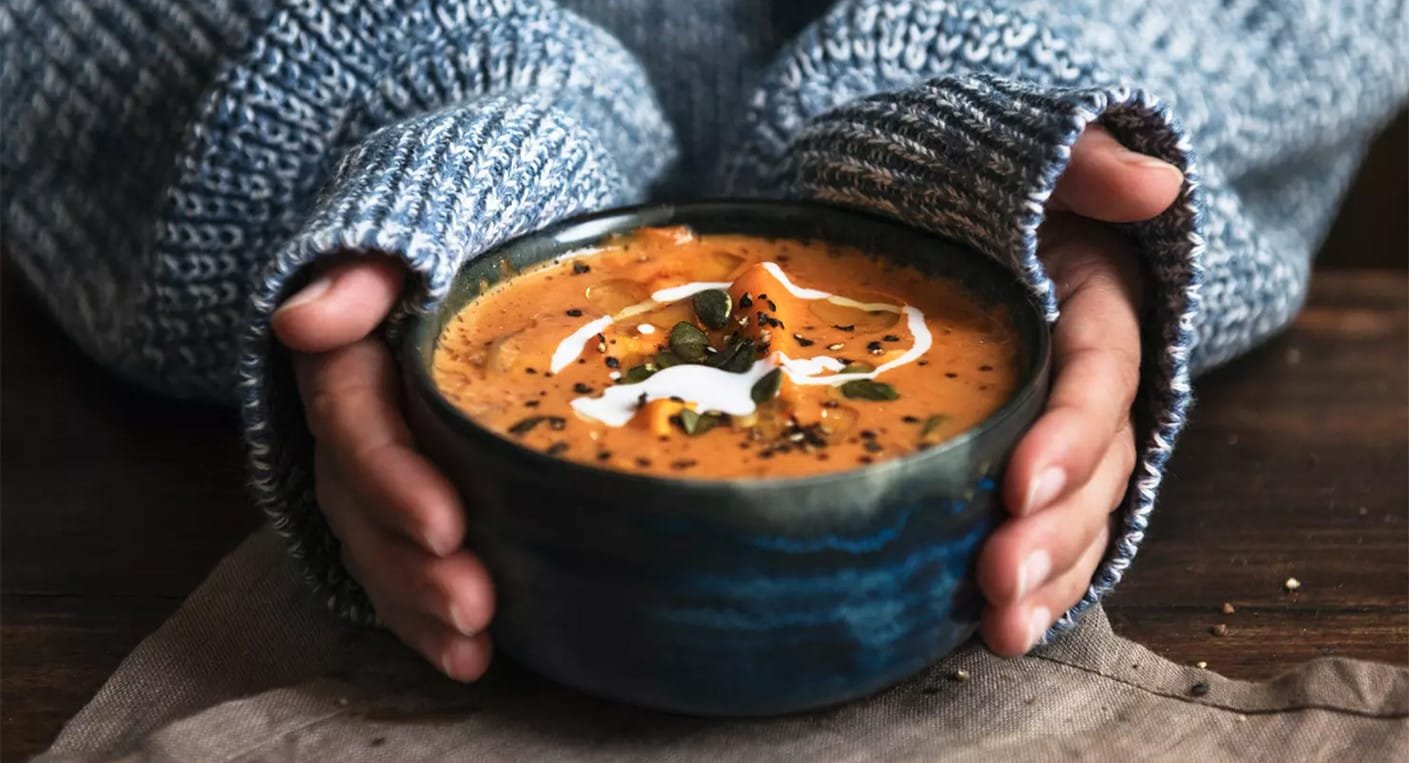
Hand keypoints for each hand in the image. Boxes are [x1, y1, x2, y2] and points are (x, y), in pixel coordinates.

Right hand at [272, 258, 494, 680]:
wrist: (470, 239)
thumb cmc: (453, 232)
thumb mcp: (414, 228)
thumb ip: (365, 270)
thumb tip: (303, 320)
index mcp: (346, 357)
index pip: (352, 422)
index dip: (392, 479)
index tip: (447, 526)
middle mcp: (348, 420)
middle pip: (360, 503)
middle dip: (410, 565)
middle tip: (474, 606)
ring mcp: (371, 465)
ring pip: (374, 545)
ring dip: (416, 606)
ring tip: (473, 648)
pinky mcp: (403, 496)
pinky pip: (398, 561)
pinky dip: (424, 615)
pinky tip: (471, 657)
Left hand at [977, 126, 1182, 654]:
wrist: (958, 222)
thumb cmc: (992, 193)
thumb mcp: (1034, 160)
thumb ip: (1083, 164)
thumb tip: (1154, 186)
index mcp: (1099, 312)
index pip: (1096, 380)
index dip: (1069, 435)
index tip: (1019, 485)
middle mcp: (1092, 384)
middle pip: (1095, 469)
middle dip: (1053, 532)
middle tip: (997, 583)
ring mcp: (1064, 433)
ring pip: (1080, 516)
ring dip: (1047, 578)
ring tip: (1001, 632)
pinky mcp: (1028, 465)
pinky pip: (1048, 530)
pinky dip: (1036, 584)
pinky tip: (997, 632)